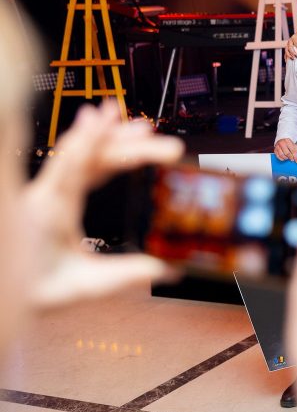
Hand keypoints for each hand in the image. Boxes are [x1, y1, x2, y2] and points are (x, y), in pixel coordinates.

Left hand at [23, 101, 184, 307]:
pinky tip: (105, 135)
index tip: (106, 116)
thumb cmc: (32, 289)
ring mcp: (48, 192)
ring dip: (111, 140)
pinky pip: (75, 164)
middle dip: (126, 144)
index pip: (73, 165)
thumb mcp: (79, 287)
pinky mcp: (52, 196)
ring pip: (82, 156)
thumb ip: (122, 276)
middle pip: (88, 157)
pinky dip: (93, 147)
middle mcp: (46, 194)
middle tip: (162, 142)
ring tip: (141, 129)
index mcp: (50, 210)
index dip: (90, 138)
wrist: (3, 294)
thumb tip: (165, 269)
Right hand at [274, 138, 296, 162]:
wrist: (282, 141)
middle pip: (287, 153)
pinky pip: (278, 157)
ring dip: (286, 158)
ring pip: (282, 155)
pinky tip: (284, 158)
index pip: (292, 150)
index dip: (295, 156)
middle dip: (290, 157)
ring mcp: (277, 147)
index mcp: (287, 141)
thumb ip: (296, 152)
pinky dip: (282, 159)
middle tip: (292, 159)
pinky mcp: (275, 150)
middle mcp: (281, 143)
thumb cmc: (288, 144)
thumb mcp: (293, 146)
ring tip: (288, 158)